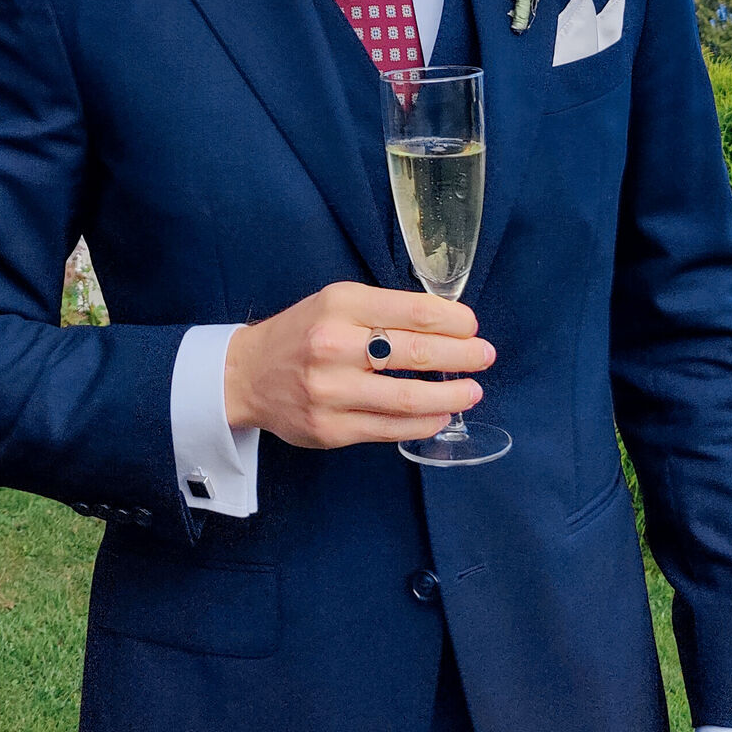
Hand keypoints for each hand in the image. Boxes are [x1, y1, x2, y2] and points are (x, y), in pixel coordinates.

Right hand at [223, 281, 493, 447]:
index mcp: (341, 306)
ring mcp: (332, 392)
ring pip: (409, 399)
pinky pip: (391, 429)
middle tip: (485, 355)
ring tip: (472, 390)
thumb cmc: (303, 332)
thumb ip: (384, 310)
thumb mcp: (337, 302)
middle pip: (418, 353)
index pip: (414, 312)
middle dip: (463, 356)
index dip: (454, 321)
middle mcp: (335, 346)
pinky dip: (424, 423)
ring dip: (451, 395)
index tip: (472, 326)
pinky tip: (440, 414)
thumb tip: (447, 324)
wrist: (247, 374)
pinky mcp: (331, 429)